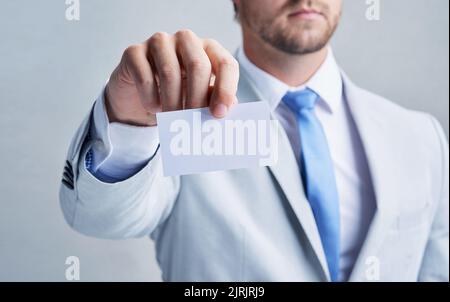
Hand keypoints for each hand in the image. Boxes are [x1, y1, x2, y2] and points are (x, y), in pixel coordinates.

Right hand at [105, 30, 239, 126]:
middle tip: (193, 123)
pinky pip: (145, 77)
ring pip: (170, 73)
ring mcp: (159, 42)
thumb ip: (214, 98)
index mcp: (209, 49)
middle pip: (198, 66)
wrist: (139, 96)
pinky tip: (154, 108)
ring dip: (173, 103)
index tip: (219, 114)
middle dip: (198, 99)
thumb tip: (230, 108)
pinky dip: (151, 98)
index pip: (226, 64)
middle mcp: (186, 40)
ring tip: (172, 119)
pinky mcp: (134, 51)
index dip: (226, 90)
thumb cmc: (177, 95)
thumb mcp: (200, 97)